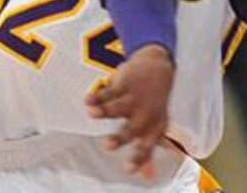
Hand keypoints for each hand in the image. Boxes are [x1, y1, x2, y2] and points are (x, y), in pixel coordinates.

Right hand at [85, 44, 174, 179]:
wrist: (159, 69)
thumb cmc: (154, 104)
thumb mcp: (155, 127)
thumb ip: (146, 152)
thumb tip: (146, 177)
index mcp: (154, 127)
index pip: (146, 146)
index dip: (139, 158)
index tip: (128, 170)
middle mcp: (145, 114)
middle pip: (132, 129)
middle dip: (120, 138)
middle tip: (107, 145)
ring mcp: (135, 98)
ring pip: (118, 107)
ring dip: (104, 111)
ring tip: (91, 113)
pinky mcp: (125, 84)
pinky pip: (109, 91)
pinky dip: (97, 96)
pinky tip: (88, 100)